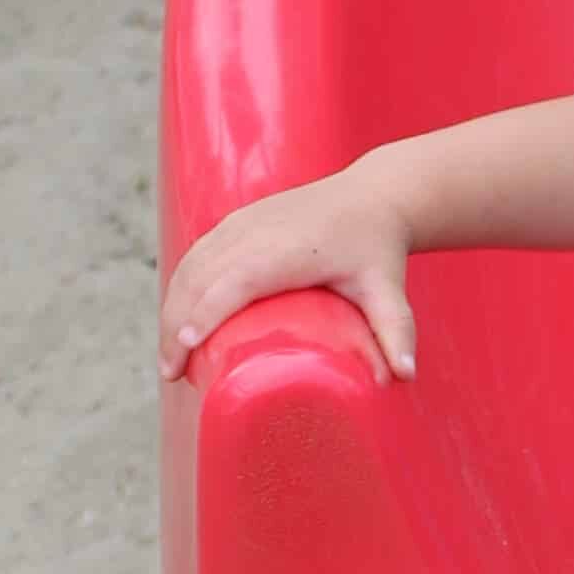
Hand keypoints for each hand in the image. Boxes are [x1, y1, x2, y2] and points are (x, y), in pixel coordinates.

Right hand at [158, 163, 415, 383]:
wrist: (372, 195)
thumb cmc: (377, 247)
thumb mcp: (388, 288)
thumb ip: (397, 330)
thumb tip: (406, 377)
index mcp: (288, 247)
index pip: (236, 279)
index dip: (206, 311)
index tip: (184, 346)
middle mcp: (256, 231)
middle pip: (200, 276)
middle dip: (175, 324)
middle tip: (170, 375)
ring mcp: (240, 223)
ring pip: (190, 266)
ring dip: (171, 309)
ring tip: (168, 360)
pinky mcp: (234, 223)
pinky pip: (196, 256)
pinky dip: (180, 289)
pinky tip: (174, 322)